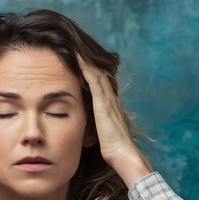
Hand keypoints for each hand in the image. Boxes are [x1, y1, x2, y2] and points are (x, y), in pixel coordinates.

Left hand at [76, 52, 153, 186]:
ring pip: (96, 73)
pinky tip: (78, 57)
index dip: (90, 70)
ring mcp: (107, 99)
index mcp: (110, 105)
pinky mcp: (103, 102)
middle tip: (77, 45)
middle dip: (88, 60)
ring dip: (86, 59)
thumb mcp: (101, 134)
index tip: (81, 59)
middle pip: (99, 73)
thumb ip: (95, 128)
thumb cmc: (112, 148)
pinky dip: (86, 67)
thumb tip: (87, 133)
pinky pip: (93, 79)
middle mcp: (110, 98)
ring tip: (76, 46)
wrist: (122, 153)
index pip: (99, 83)